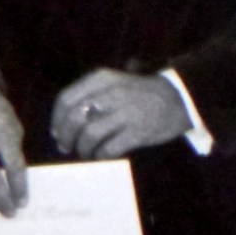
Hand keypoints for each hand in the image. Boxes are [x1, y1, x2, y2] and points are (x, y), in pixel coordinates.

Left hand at [51, 68, 191, 159]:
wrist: (179, 97)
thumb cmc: (141, 93)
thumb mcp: (115, 83)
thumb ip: (91, 96)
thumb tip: (62, 124)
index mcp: (103, 79)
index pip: (66, 99)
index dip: (57, 120)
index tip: (57, 133)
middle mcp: (112, 92)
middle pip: (74, 119)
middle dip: (66, 137)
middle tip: (67, 147)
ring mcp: (126, 112)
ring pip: (89, 135)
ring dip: (83, 149)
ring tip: (86, 152)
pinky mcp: (138, 131)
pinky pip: (109, 148)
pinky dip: (101, 155)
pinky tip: (103, 155)